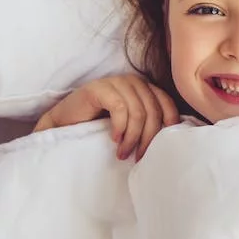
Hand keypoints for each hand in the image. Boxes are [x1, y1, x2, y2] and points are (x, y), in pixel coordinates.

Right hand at [33, 74, 180, 160]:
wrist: (66, 122)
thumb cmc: (100, 124)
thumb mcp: (130, 122)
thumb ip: (148, 122)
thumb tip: (172, 138)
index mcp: (146, 88)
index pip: (167, 104)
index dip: (168, 125)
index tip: (161, 147)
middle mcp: (135, 82)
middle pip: (153, 111)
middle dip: (148, 138)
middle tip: (138, 156)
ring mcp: (117, 82)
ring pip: (138, 112)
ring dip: (132, 138)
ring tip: (124, 153)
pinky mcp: (100, 88)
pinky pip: (119, 108)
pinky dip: (120, 127)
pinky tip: (114, 139)